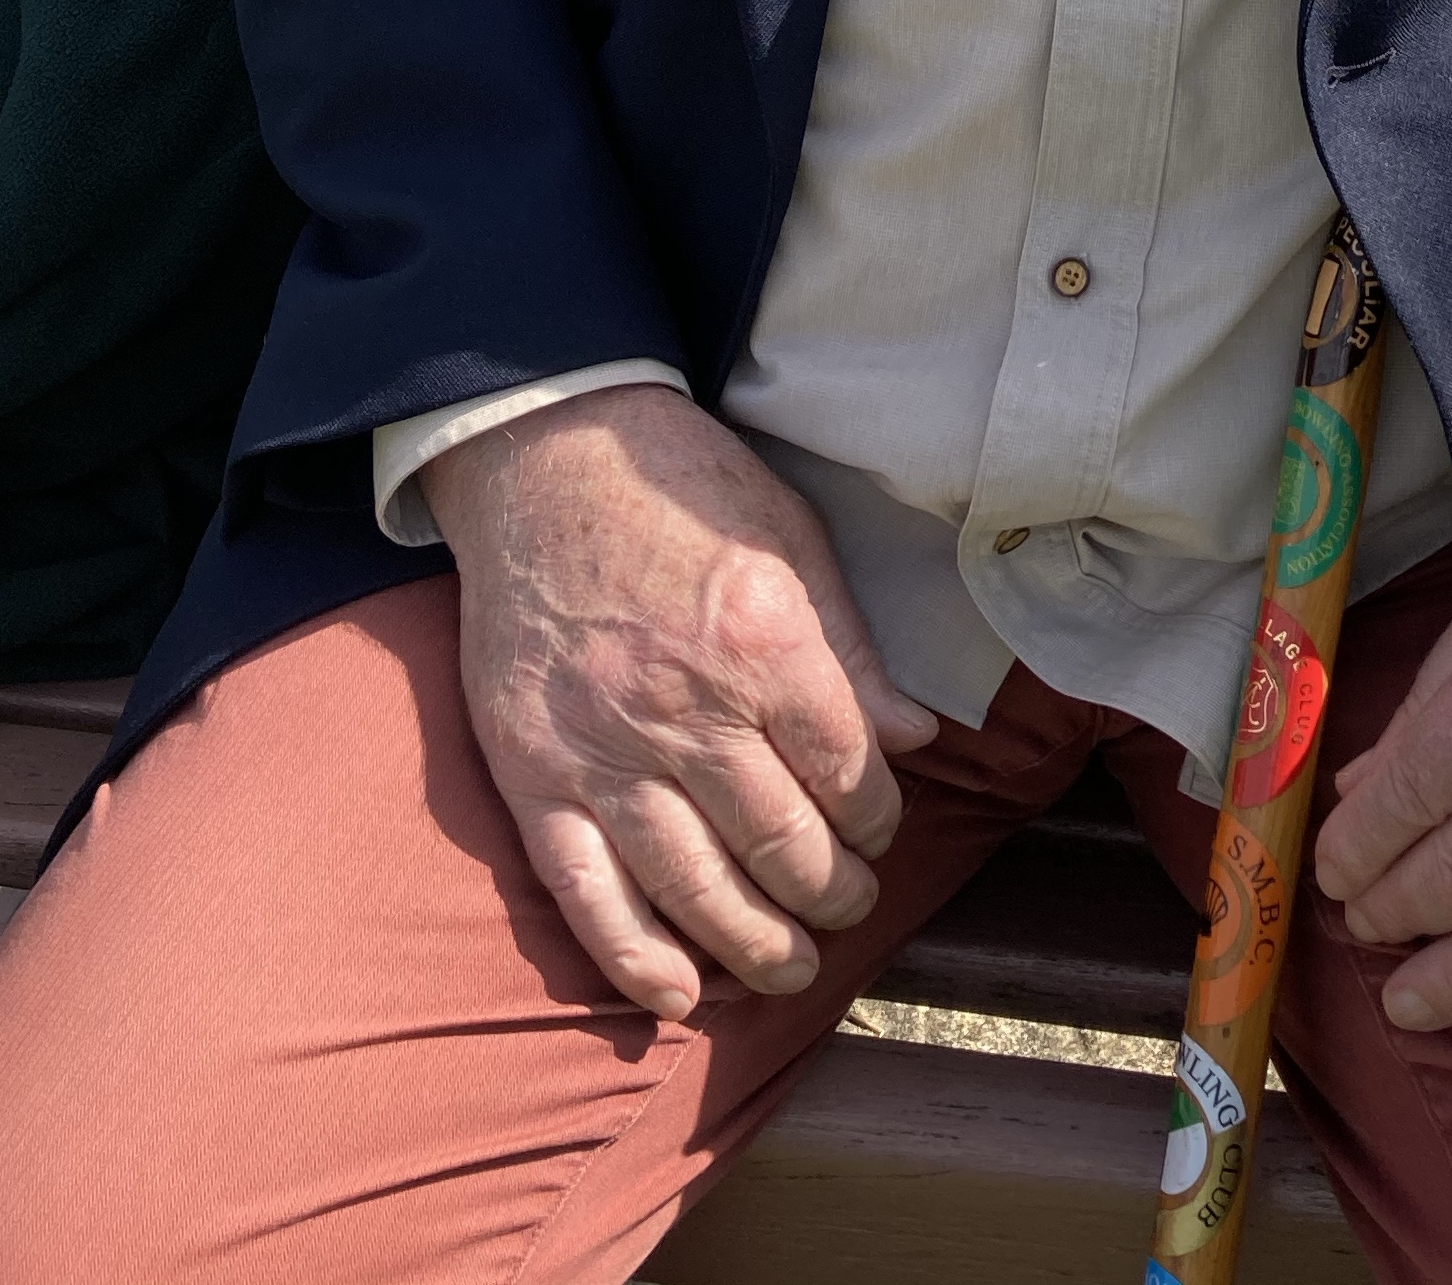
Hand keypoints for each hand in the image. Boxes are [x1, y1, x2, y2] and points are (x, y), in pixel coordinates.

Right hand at [425, 382, 937, 1020]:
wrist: (542, 457)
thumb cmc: (678, 487)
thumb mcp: (791, 537)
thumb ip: (851, 646)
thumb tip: (916, 735)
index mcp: (763, 646)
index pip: (847, 775)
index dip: (878, 820)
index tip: (882, 829)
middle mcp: (688, 711)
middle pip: (782, 846)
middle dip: (832, 895)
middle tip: (849, 908)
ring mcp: (605, 752)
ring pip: (695, 888)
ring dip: (756, 946)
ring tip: (791, 967)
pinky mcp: (535, 776)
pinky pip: (586, 892)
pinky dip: (634, 956)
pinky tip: (679, 995)